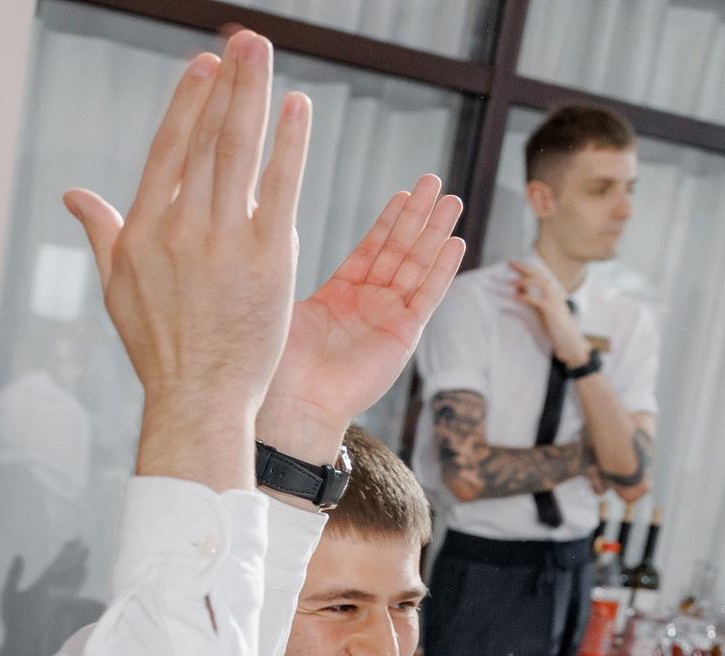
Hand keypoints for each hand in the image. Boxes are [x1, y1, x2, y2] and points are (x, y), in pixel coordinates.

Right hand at [65, 31, 308, 491]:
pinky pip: (279, 188)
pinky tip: (299, 108)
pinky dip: (289, 144)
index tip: (206, 66)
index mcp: (144, 232)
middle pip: (205, 139)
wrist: (198, 401)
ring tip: (264, 52)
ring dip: (253, 95)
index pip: (168, 150)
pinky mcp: (267, 259)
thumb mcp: (118, 290)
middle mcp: (180, 229)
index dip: (188, 103)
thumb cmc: (159, 350)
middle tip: (245, 40)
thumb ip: (103, 232)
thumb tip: (74, 196)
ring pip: (238, 151)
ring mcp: (224, 242)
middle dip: (226, 83)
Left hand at [255, 176, 467, 463]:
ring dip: (435, 232)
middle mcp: (368, 305)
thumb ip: (286, 270)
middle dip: (417, 215)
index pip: (371, 248)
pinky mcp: (404, 335)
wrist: (293, 404)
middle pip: (400, 250)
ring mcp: (388, 319)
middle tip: (434, 181)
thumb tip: (268, 234)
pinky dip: (442, 269)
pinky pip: (428, 296)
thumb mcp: (282, 303)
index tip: (403, 191)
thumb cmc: (278, 363)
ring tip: (452, 200)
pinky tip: (455, 242)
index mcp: (340, 297)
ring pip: (419, 265)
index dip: (388, 220)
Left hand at [507, 260, 590, 366]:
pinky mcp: (550, 311)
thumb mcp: (540, 311)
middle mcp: (553, 292)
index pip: (537, 274)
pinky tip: (516, 297)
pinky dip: (525, 297)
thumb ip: (530, 301)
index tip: (511, 263)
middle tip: (509, 263)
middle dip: (522, 267)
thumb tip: (516, 292)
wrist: (569, 340)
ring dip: (523, 280)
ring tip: (510, 282)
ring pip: (538, 283)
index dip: (524, 267)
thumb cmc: (555, 327)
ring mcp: (553, 300)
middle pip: (537, 274)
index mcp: (551, 291)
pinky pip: (536, 300)